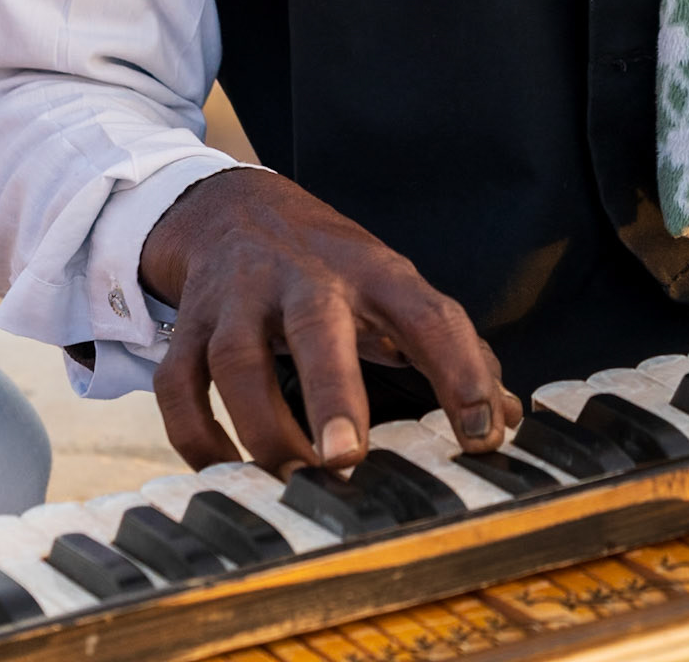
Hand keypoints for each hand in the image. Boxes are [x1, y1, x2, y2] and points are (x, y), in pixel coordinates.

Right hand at [139, 166, 520, 475]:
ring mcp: (242, 301)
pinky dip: (195, 436)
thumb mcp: (397, 290)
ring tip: (295, 478)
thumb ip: (452, 349)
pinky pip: (180, 386)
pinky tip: (226, 470)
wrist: (237, 210)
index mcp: (375, 273)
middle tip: (348, 458)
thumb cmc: (333, 266)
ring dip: (263, 427)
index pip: (430, 314)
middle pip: (318, 328)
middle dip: (333, 392)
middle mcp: (306, 281)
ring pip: (237, 362)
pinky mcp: (192, 326)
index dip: (462, 371)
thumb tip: (508, 417)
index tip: (484, 433)